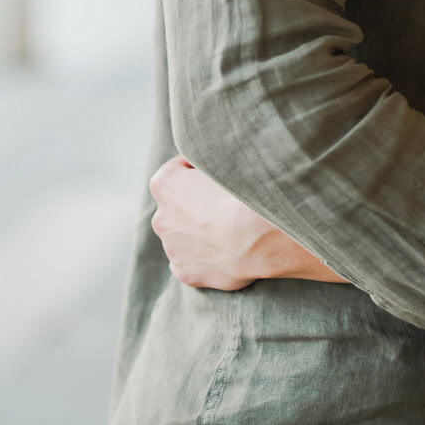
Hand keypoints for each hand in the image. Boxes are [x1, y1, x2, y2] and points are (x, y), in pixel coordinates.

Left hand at [149, 157, 344, 289]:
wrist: (263, 235)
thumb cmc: (248, 190)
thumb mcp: (231, 156)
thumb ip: (215, 156)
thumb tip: (218, 150)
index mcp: (164, 184)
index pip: (179, 168)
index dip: (201, 168)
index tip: (220, 171)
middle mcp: (161, 218)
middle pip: (179, 204)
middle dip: (198, 202)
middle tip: (229, 200)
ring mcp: (173, 249)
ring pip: (186, 233)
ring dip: (203, 229)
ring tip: (234, 225)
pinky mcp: (187, 273)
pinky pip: (195, 259)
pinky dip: (208, 254)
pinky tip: (230, 247)